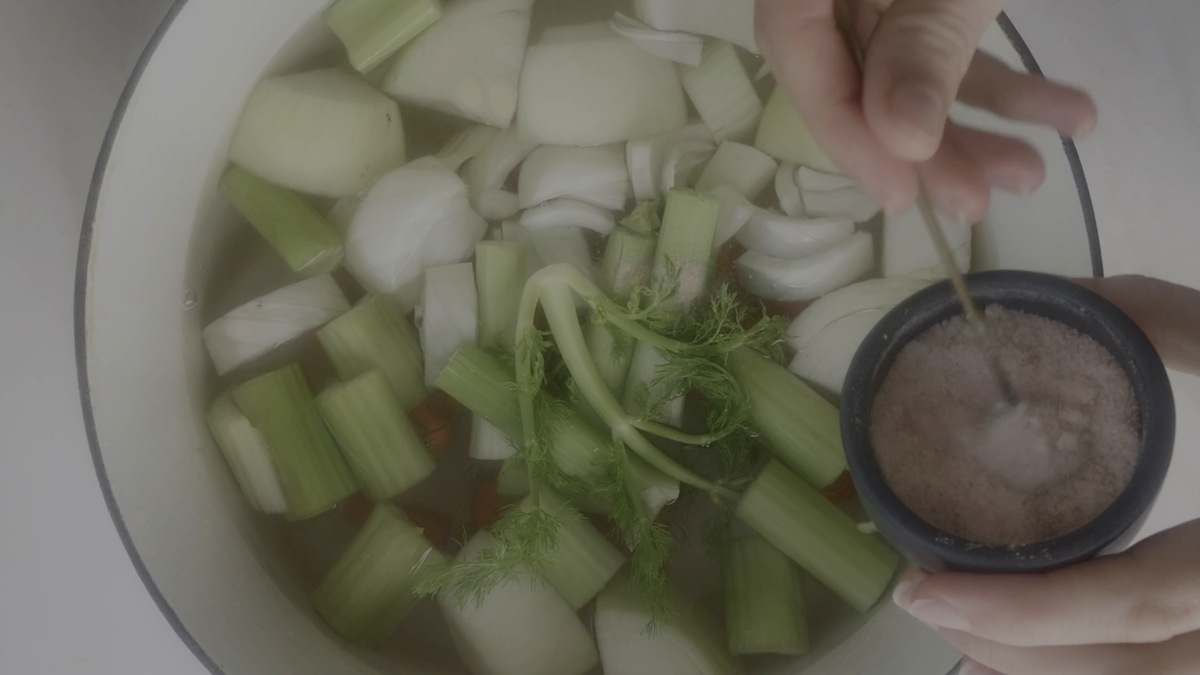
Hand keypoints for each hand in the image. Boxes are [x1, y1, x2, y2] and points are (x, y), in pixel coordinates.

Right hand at [754, 0, 1097, 223]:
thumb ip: (923, 43)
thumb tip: (901, 142)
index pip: (794, 47)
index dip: (840, 126)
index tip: (898, 192)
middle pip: (856, 69)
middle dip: (923, 142)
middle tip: (973, 202)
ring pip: (910, 64)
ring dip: (979, 122)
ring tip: (1037, 171)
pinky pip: (955, 38)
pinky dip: (1009, 80)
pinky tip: (1066, 113)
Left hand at [891, 276, 1199, 673]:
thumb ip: (1178, 323)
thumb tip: (1067, 299)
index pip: (1142, 602)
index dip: (1028, 610)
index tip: (924, 589)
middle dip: (1014, 650)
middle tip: (931, 594)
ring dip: (1050, 667)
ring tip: (974, 615)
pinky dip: (1102, 668)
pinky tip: (1051, 634)